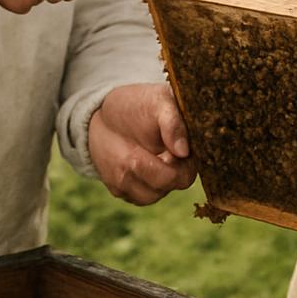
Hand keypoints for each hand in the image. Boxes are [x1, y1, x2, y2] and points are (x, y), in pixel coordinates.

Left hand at [89, 83, 196, 205]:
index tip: (161, 153)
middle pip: (169, 184)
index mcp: (190, 151)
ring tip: (127, 151)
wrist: (106, 114)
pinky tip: (118, 159)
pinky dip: (119, 178)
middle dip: (150, 169)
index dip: (175, 165)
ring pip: (148, 194)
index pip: (190, 171)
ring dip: (132, 172)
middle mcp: (177, 171)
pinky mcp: (134, 191)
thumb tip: (183, 151)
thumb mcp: (158, 103)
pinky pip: (128, 194)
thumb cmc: (139, 104)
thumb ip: (172, 123)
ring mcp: (155, 184)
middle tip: (134, 155)